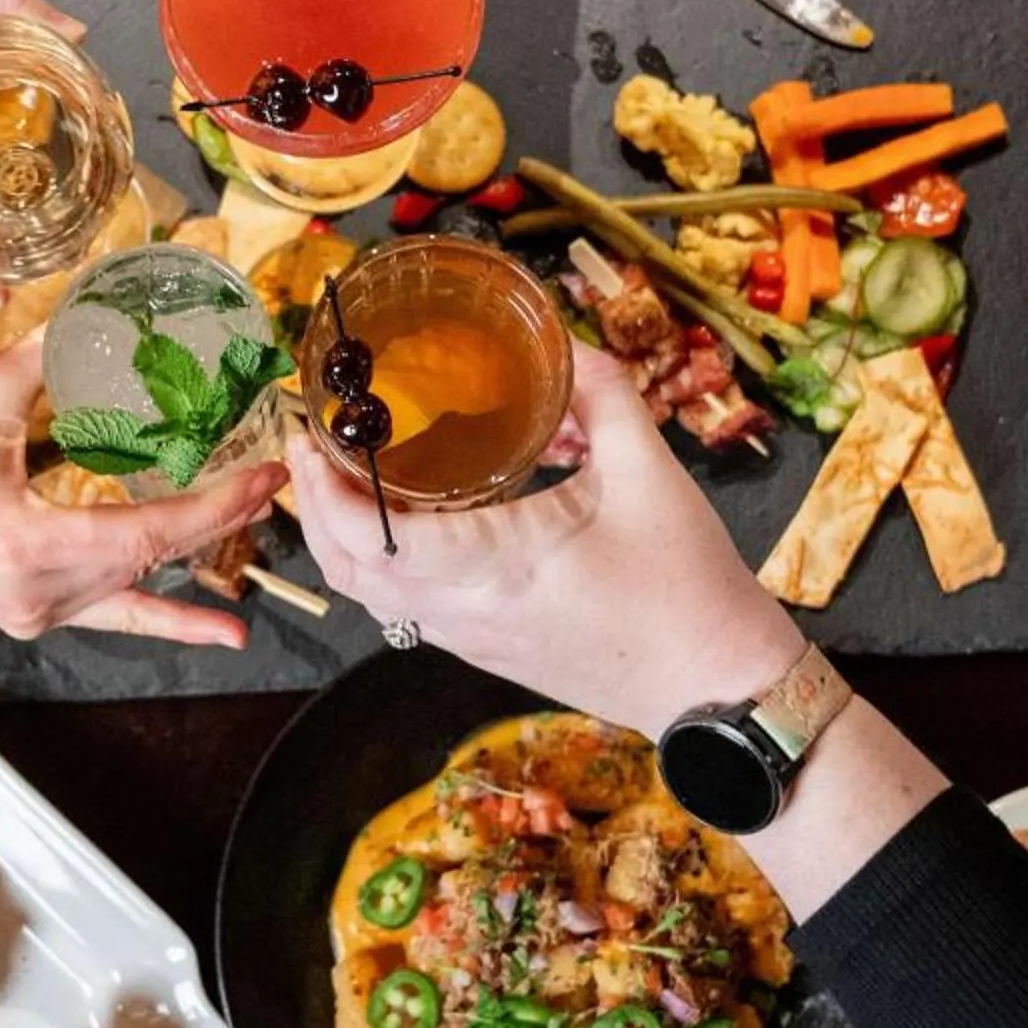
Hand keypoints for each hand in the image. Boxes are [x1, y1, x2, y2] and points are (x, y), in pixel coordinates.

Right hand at [0, 339, 285, 644]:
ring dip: (197, 561)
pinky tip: (223, 633)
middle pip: (152, 558)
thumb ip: (46, 356)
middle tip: (272, 485)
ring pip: (138, 586)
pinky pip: (116, 613)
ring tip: (253, 543)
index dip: (212, 507)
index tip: (262, 477)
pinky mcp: (40, 615)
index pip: (145, 532)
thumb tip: (96, 310)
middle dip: (218, 522)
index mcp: (29, 543)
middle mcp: (41, 591)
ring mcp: (41, 612)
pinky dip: (168, 618)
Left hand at [287, 344, 805, 724]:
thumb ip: (602, 394)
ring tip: (342, 476)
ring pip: (372, 598)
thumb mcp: (651, 471)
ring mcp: (471, 640)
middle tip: (312, 445)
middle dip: (315, 509)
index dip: (326, 489)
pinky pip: (404, 611)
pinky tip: (396, 521)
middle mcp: (469, 611)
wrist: (716, 686)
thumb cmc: (688, 586)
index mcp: (499, 564)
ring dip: (339, 541)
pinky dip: (378, 566)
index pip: (375, 536)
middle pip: (350, 572)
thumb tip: (565, 341)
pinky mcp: (485, 652)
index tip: (311, 435)